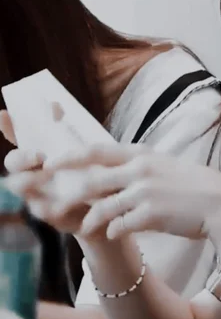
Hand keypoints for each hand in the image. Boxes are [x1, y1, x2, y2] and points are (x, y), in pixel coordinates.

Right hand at [0, 110, 91, 235]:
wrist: (112, 202)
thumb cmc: (96, 170)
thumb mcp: (86, 148)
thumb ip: (68, 130)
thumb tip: (54, 105)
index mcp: (41, 151)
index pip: (18, 135)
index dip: (8, 125)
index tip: (4, 115)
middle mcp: (33, 170)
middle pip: (13, 161)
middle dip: (21, 157)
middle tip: (39, 155)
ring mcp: (38, 192)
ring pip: (20, 185)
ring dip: (29, 180)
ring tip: (46, 175)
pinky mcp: (51, 213)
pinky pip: (42, 210)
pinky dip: (47, 206)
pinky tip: (56, 204)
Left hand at [30, 144, 220, 241]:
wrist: (220, 202)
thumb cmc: (194, 184)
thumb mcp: (165, 164)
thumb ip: (140, 165)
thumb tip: (117, 170)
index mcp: (142, 154)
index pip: (98, 150)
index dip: (70, 156)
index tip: (51, 162)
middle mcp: (140, 170)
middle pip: (92, 180)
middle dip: (69, 195)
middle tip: (55, 205)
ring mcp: (144, 192)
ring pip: (102, 207)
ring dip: (90, 219)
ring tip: (86, 226)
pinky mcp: (151, 214)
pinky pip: (119, 226)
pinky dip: (112, 231)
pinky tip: (115, 233)